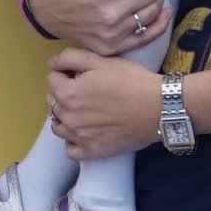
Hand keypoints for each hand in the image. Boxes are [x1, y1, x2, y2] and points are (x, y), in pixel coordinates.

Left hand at [46, 51, 167, 160]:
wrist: (158, 108)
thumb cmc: (130, 81)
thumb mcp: (101, 60)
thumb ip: (70, 58)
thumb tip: (52, 63)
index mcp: (68, 93)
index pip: (52, 80)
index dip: (66, 73)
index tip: (82, 74)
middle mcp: (68, 118)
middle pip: (53, 103)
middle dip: (64, 93)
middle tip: (86, 90)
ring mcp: (79, 137)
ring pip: (58, 127)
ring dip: (65, 117)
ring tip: (84, 110)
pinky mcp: (92, 152)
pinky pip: (70, 150)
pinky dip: (73, 141)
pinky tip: (84, 132)